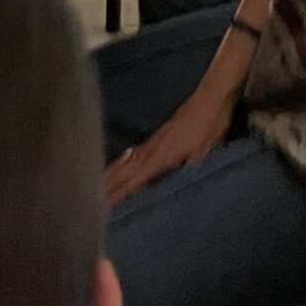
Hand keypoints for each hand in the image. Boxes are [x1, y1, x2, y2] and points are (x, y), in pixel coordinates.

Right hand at [103, 75, 239, 204]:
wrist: (212, 96)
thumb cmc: (210, 125)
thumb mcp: (204, 153)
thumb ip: (187, 173)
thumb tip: (176, 192)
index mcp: (161, 157)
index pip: (134, 182)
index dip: (119, 196)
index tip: (104, 208)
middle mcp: (152, 150)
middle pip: (125, 172)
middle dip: (108, 188)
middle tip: (93, 202)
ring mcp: (154, 141)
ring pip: (127, 162)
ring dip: (112, 174)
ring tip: (98, 185)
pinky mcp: (160, 135)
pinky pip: (135, 153)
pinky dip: (123, 160)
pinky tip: (122, 160)